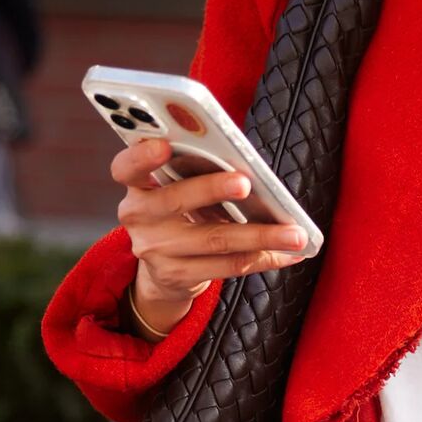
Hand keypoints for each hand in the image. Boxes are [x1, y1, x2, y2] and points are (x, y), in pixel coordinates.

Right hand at [112, 139, 310, 336]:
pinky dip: (264, 258)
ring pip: (214, 239)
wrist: (164, 268)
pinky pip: (227, 266)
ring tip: (295, 233)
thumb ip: (195, 169)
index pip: (126, 167)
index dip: (141, 156)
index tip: (162, 145)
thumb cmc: (182, 208)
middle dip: (213, 189)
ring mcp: (156, 250)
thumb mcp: (178, 185)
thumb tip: (246, 163)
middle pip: (176, 200)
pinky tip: (290, 253)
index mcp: (138, 185)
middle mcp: (140, 217)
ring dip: (261, 235)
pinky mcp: (177, 276)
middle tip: (246, 183)